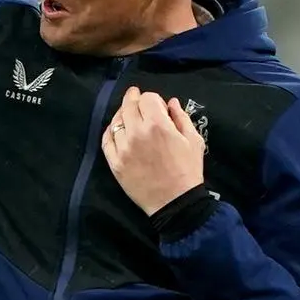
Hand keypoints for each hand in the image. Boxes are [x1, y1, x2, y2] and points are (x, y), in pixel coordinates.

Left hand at [102, 87, 205, 215]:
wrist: (175, 202)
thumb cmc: (188, 170)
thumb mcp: (194, 140)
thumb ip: (181, 117)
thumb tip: (171, 102)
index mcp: (158, 124)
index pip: (147, 98)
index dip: (153, 99)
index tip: (157, 105)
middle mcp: (136, 133)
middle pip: (129, 106)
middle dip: (134, 99)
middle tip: (135, 97)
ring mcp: (122, 148)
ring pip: (116, 122)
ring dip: (122, 114)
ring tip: (127, 114)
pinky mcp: (115, 163)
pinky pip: (106, 141)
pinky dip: (110, 131)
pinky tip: (115, 130)